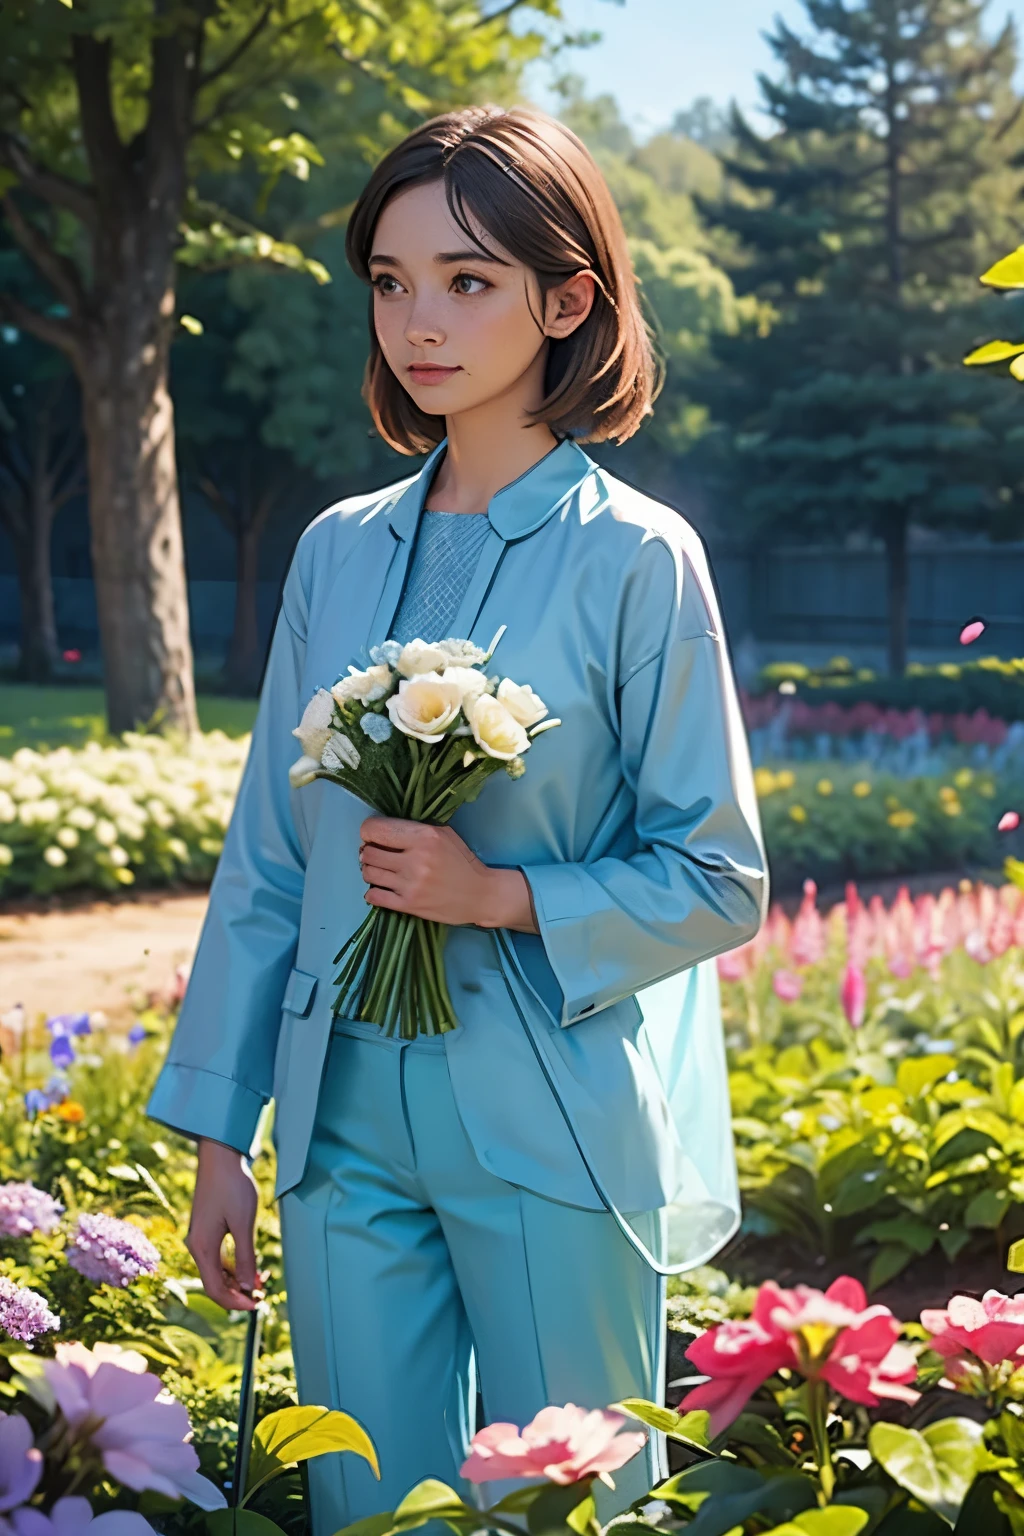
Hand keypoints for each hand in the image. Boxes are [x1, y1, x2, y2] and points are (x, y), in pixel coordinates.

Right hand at [187, 1139, 263, 1310]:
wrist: (219, 1157)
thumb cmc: (232, 1187)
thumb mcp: (243, 1224)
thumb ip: (245, 1257)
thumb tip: (248, 1287)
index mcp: (203, 1248)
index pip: (215, 1290)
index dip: (235, 1302)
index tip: (257, 1304)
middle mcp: (197, 1246)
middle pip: (215, 1284)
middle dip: (238, 1293)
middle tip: (262, 1295)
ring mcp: (201, 1238)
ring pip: (217, 1271)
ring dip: (237, 1280)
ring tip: (261, 1281)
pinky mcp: (207, 1230)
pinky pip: (219, 1257)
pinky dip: (234, 1266)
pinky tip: (251, 1266)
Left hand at [359, 817, 537, 931]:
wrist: (481, 895)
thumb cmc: (462, 862)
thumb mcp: (444, 834)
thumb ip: (415, 829)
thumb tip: (384, 830)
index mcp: (424, 837)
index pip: (376, 829)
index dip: (368, 831)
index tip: (372, 836)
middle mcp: (415, 860)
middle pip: (368, 852)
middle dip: (367, 851)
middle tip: (376, 854)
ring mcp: (410, 884)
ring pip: (368, 873)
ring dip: (369, 870)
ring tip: (380, 870)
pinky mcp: (409, 905)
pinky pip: (374, 897)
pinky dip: (373, 892)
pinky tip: (382, 888)